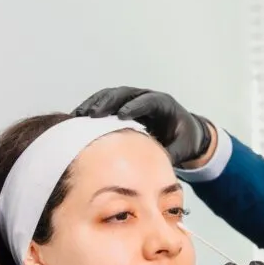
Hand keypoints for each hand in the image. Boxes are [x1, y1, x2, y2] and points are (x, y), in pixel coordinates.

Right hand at [72, 86, 211, 165]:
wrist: (186, 134)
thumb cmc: (184, 140)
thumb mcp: (181, 149)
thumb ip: (170, 156)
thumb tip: (157, 170)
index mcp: (164, 104)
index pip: (147, 101)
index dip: (133, 107)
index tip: (121, 115)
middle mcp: (147, 98)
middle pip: (124, 94)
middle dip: (107, 103)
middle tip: (92, 115)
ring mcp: (133, 100)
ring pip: (111, 96)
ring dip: (94, 104)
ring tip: (78, 115)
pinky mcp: (123, 106)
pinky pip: (105, 104)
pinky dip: (92, 109)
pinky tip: (77, 119)